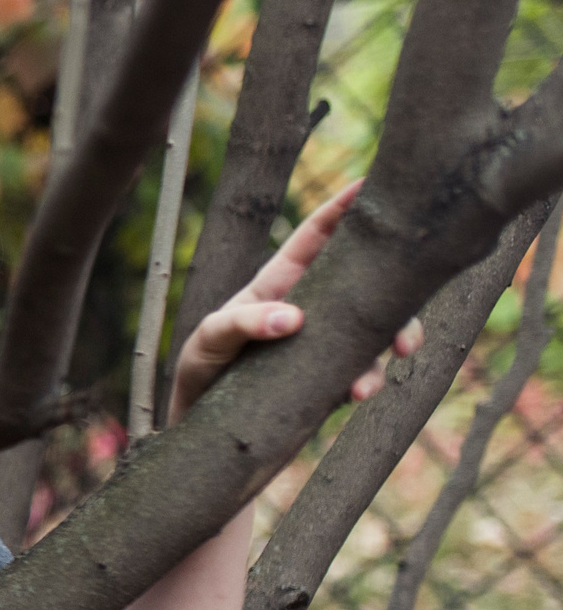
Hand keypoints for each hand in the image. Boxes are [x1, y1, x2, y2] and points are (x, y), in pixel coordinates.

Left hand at [167, 177, 421, 423]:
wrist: (200, 426)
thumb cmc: (201, 367)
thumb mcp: (210, 339)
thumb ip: (243, 323)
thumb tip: (294, 318)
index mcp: (280, 282)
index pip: (316, 236)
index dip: (344, 208)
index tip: (372, 183)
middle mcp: (311, 306)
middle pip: (368, 282)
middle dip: (398, 289)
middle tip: (409, 309)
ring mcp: (324, 342)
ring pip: (378, 329)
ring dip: (392, 343)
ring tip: (373, 376)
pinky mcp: (329, 379)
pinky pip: (364, 373)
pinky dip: (368, 381)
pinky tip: (359, 393)